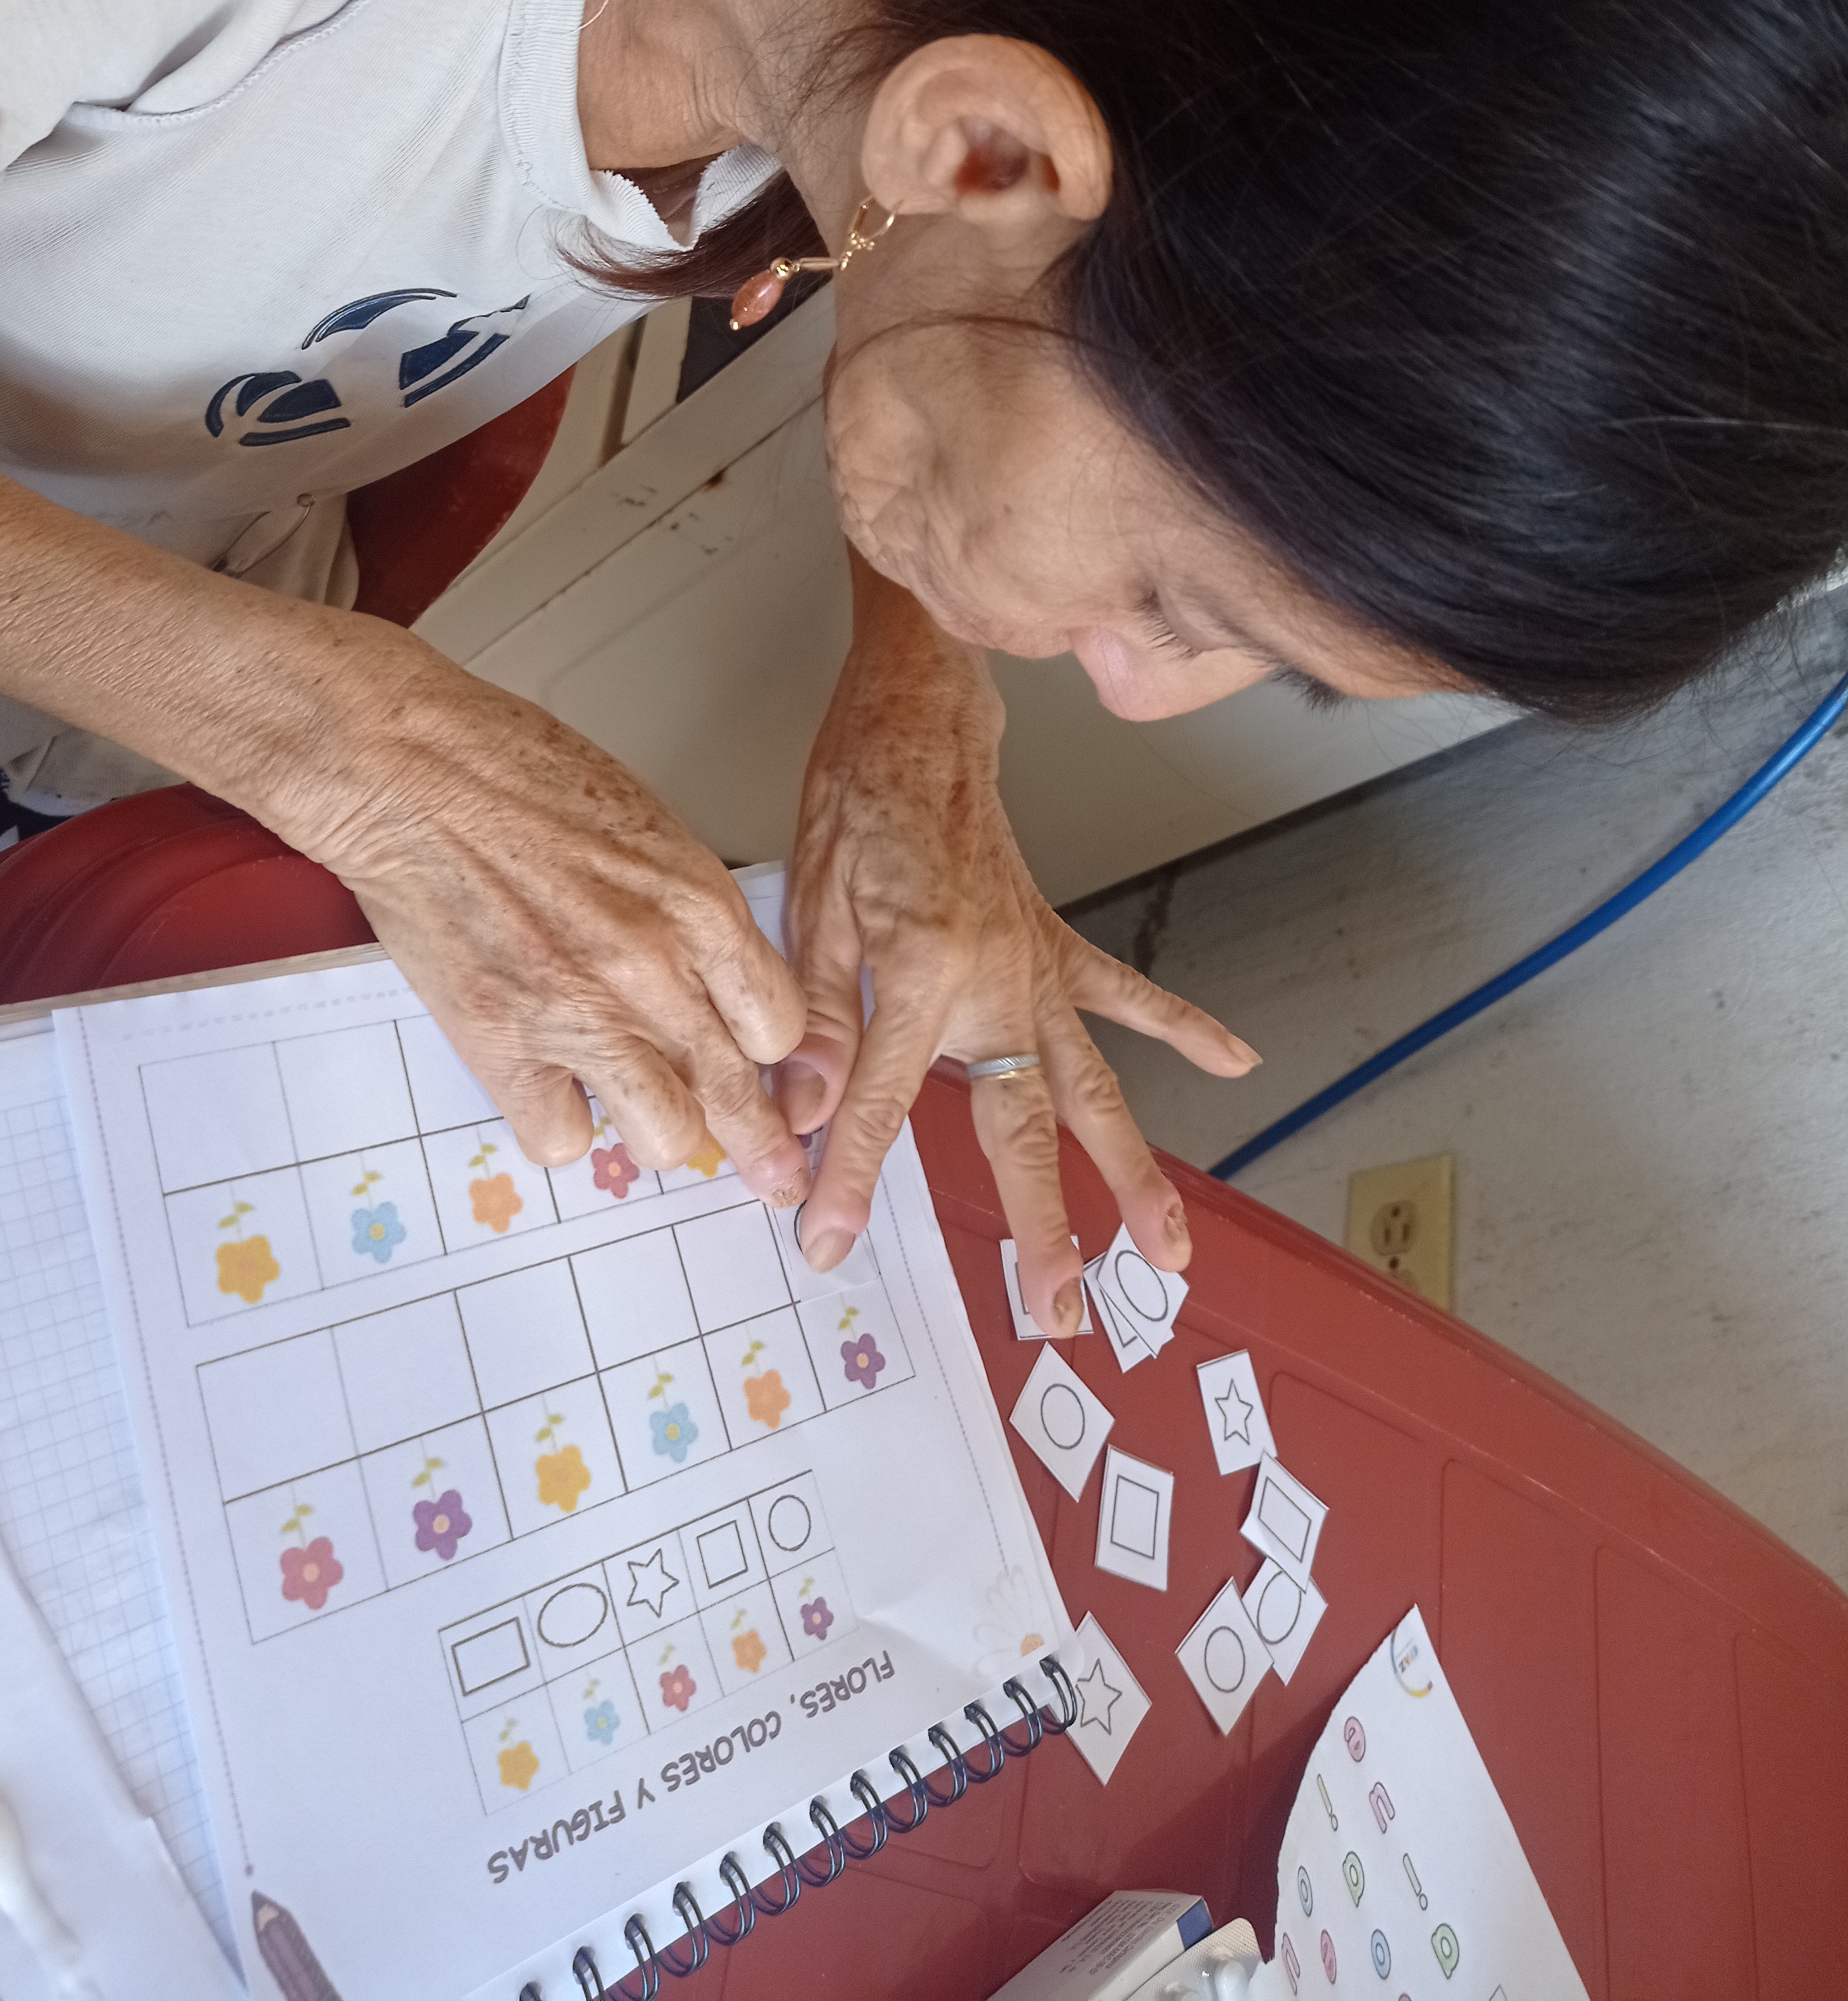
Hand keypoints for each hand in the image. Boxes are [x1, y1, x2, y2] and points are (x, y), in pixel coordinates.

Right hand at [265, 620, 810, 1201]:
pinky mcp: (500, 1044)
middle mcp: (652, 971)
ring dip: (658, 1129)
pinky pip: (558, 1139)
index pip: (781, 1026)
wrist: (411, 772)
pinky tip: (551, 1088)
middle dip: (761, 1146)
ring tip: (640, 1109)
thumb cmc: (520, 775)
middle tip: (772, 1172)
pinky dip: (558, 1123)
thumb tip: (717, 983)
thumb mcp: (649, 829)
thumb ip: (690, 916)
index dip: (773, 1054)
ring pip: (664, 1135)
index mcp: (699, 907)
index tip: (766, 1070)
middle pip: (737, 1096)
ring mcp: (577, 1016)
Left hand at [782, 558, 1257, 1333]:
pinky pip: (1125, 994)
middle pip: (1021, 1127)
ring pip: (1093, 1089)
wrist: (918, 718)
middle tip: (1057, 1315)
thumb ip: (813, 1012)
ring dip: (1133, 1173)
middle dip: (1042, 1227)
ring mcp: (1037, 967)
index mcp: (921, 974)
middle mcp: (996, 983)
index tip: (828, 1245)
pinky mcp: (1054, 942)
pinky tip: (1233, 1061)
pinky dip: (1181, 1026)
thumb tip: (801, 1111)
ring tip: (1170, 1252)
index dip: (849, 1179)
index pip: (877, 1103)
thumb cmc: (856, 799)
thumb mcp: (809, 900)